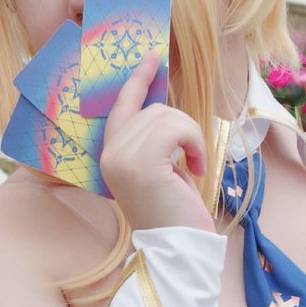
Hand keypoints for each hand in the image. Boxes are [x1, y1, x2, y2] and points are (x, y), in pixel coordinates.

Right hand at [100, 52, 213, 233]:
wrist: (175, 249)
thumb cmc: (173, 211)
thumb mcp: (158, 169)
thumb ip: (153, 140)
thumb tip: (165, 108)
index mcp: (110, 155)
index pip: (122, 106)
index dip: (137, 80)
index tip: (152, 57)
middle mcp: (110, 153)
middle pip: (152, 108)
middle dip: (181, 125)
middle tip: (193, 156)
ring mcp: (123, 158)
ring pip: (167, 116)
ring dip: (191, 137)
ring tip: (193, 165)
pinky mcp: (143, 164)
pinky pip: (176, 128)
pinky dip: (194, 144)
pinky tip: (195, 168)